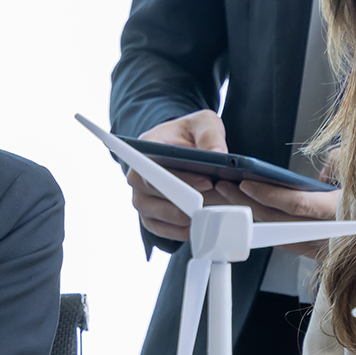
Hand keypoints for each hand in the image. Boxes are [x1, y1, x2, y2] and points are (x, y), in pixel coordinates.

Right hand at [124, 112, 238, 239]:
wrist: (179, 147)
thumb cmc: (188, 134)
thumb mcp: (203, 123)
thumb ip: (210, 134)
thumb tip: (219, 152)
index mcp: (145, 149)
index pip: (155, 170)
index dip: (181, 180)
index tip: (207, 182)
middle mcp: (136, 176)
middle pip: (155, 197)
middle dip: (186, 202)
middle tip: (214, 203)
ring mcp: (141, 198)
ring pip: (158, 216)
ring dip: (185, 218)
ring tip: (212, 214)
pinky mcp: (149, 215)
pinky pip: (161, 230)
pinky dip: (181, 231)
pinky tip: (200, 225)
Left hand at [228, 177, 340, 261]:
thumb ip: (335, 165)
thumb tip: (317, 172)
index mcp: (336, 213)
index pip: (296, 204)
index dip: (268, 195)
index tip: (245, 184)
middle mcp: (326, 235)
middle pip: (277, 220)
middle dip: (247, 203)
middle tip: (226, 187)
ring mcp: (319, 249)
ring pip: (277, 235)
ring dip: (252, 217)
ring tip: (232, 199)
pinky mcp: (315, 255)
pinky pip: (284, 243)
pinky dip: (266, 229)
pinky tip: (251, 216)